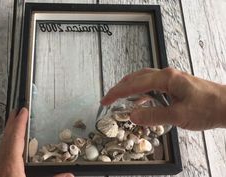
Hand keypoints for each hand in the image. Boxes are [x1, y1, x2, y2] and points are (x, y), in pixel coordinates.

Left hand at [0, 108, 73, 176]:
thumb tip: (69, 175)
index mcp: (11, 166)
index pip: (16, 139)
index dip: (19, 124)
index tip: (22, 111)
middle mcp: (3, 165)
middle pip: (6, 139)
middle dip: (11, 124)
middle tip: (15, 111)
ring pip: (3, 145)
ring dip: (9, 132)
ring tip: (14, 123)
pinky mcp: (0, 172)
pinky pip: (3, 152)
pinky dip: (8, 143)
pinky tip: (12, 146)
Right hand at [101, 68, 225, 129]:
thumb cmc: (208, 108)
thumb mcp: (178, 116)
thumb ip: (153, 115)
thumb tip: (132, 116)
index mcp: (166, 78)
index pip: (134, 84)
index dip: (117, 92)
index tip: (106, 100)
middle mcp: (166, 75)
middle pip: (136, 78)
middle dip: (120, 88)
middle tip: (108, 99)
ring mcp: (170, 79)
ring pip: (143, 80)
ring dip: (130, 89)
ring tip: (119, 99)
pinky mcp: (173, 85)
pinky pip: (152, 86)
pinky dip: (141, 94)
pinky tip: (139, 102)